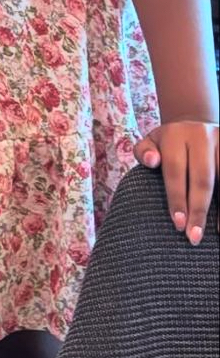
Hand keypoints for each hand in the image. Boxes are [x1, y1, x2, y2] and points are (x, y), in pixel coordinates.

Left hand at [134, 119, 219, 242]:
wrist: (196, 121)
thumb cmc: (169, 142)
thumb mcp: (152, 141)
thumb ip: (144, 152)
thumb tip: (150, 161)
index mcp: (176, 135)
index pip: (175, 170)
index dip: (176, 198)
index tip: (177, 224)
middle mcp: (201, 137)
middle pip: (202, 179)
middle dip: (198, 210)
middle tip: (194, 237)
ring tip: (217, 234)